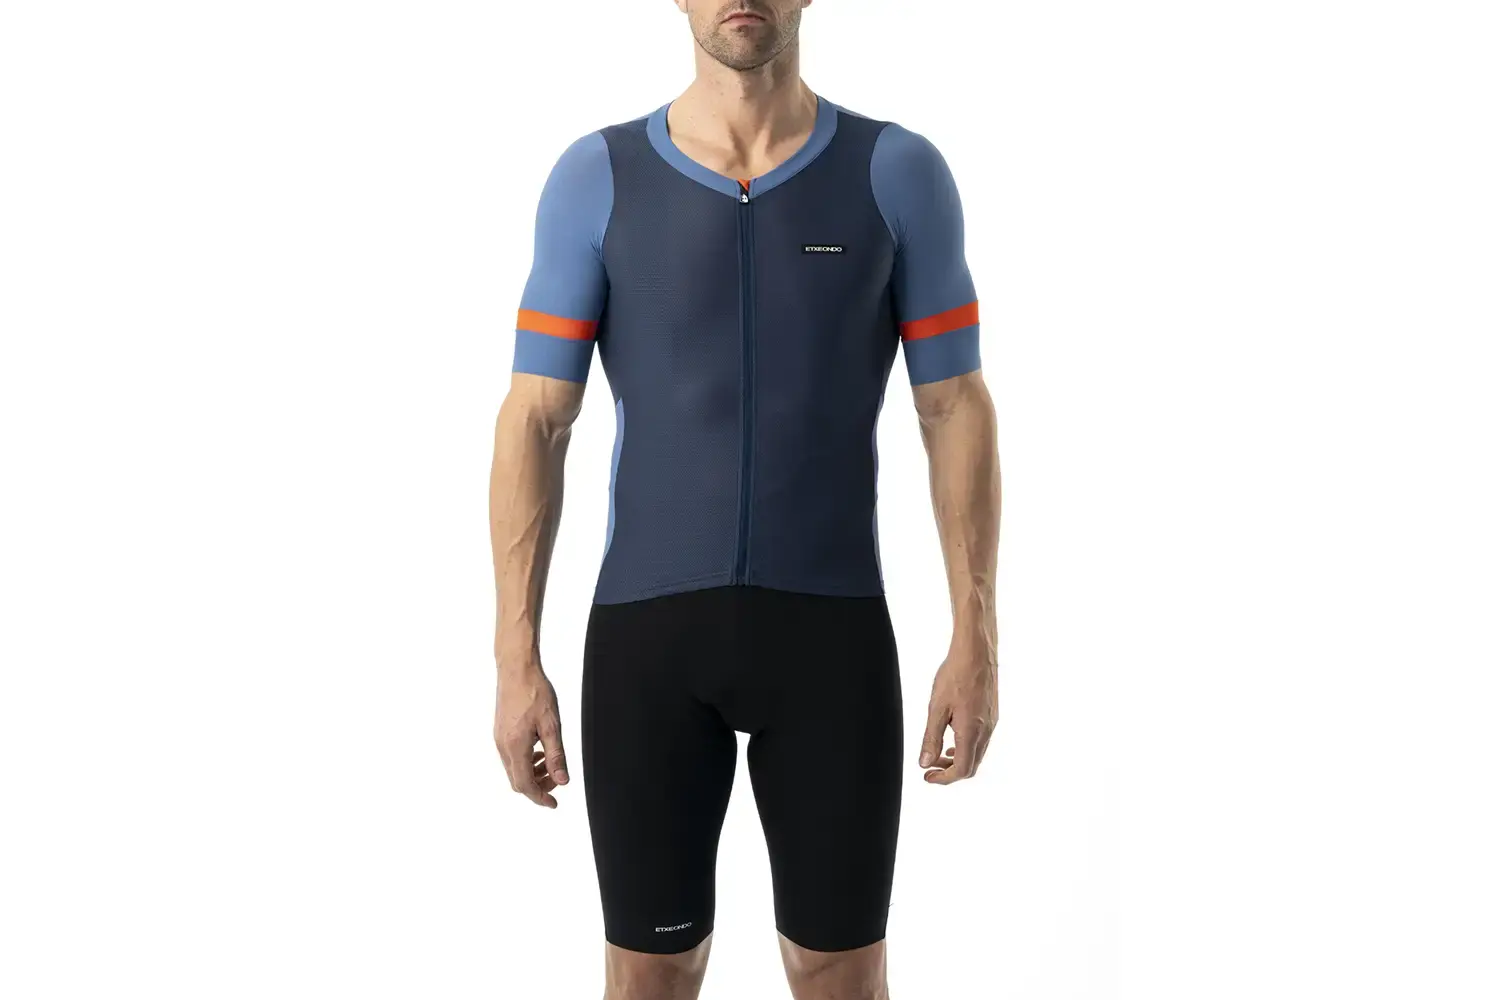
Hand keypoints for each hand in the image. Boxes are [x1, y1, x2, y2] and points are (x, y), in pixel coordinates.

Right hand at [494, 661, 568, 807]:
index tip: (553, 804)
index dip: (540, 797)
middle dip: (538, 786)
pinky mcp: (500, 732)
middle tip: (557, 780)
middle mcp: (503, 746)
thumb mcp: (552, 725)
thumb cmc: (535, 692)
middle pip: (517, 781)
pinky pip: (511, 757)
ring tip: (551, 763)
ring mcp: (499, 739)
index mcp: (515, 747)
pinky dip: (526, 761)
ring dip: (533, 773)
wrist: (516, 669)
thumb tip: (562, 780)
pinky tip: (539, 750)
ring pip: (514, 769)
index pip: (525, 785)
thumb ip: (556, 755)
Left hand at [919, 643, 997, 784]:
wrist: (976, 652)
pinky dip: (966, 747)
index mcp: (972, 732)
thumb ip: (931, 738)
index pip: (962, 770)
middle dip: (950, 772)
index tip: (927, 776)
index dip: (943, 779)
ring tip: (939, 753)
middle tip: (930, 768)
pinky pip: (981, 741)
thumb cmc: (956, 675)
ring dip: (958, 760)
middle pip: (971, 766)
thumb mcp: (936, 708)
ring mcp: (992, 723)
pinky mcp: (992, 715)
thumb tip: (925, 762)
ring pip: (977, 754)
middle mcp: (986, 731)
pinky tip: (954, 737)